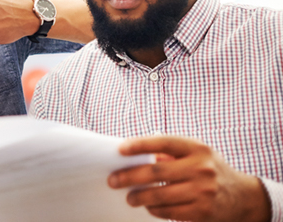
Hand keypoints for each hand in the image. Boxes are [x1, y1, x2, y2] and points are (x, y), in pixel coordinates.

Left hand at [108, 136, 271, 221]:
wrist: (242, 197)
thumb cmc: (207, 170)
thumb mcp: (194, 154)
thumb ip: (168, 153)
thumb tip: (132, 157)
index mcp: (196, 148)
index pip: (163, 143)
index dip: (140, 145)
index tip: (120, 149)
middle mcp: (201, 168)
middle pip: (156, 172)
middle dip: (129, 176)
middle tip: (113, 180)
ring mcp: (204, 190)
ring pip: (160, 194)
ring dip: (138, 197)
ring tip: (129, 198)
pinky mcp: (203, 211)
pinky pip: (169, 211)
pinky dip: (154, 209)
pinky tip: (148, 207)